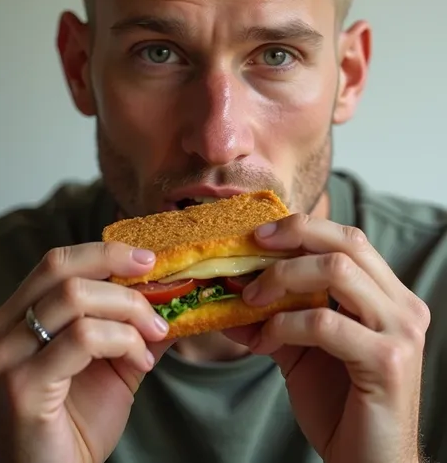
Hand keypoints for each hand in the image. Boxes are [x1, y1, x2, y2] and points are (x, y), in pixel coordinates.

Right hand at [0, 242, 172, 462]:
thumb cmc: (78, 422)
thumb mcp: (113, 360)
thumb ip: (134, 324)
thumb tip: (172, 291)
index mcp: (17, 316)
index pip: (58, 262)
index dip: (104, 252)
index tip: (147, 259)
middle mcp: (3, 329)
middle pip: (63, 270)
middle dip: (119, 273)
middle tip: (160, 290)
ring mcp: (7, 356)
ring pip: (76, 298)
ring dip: (129, 312)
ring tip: (153, 338)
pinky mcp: (23, 384)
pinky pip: (83, 338)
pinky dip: (124, 341)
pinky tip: (141, 363)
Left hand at [225, 215, 429, 462]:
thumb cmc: (340, 406)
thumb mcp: (304, 351)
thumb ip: (277, 317)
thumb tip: (231, 291)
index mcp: (389, 297)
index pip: (349, 239)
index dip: (304, 227)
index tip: (261, 233)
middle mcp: (402, 307)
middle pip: (347, 243)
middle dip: (293, 237)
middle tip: (251, 250)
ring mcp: (400, 332)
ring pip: (336, 272)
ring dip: (282, 278)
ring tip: (250, 299)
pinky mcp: (387, 361)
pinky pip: (324, 322)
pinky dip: (284, 323)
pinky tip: (264, 340)